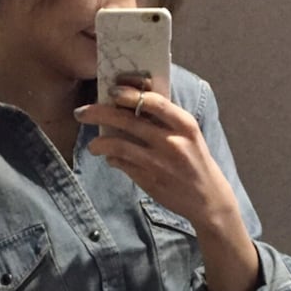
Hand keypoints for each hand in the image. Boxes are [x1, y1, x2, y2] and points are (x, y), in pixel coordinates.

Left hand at [75, 84, 241, 233]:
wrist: (208, 199)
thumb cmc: (195, 161)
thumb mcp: (189, 135)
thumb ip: (165, 119)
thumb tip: (130, 101)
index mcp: (185, 125)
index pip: (154, 101)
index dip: (129, 94)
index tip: (112, 91)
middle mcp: (172, 142)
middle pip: (128, 121)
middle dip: (99, 113)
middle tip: (81, 112)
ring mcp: (159, 163)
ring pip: (119, 145)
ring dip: (100, 143)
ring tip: (93, 145)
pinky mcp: (150, 180)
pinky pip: (122, 164)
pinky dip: (112, 159)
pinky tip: (110, 158)